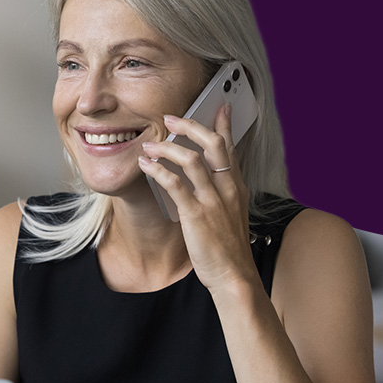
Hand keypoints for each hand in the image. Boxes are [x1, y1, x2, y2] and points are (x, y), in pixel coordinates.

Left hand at [138, 104, 258, 292]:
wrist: (234, 277)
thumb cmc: (229, 250)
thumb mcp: (232, 216)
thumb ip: (222, 195)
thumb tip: (207, 180)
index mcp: (236, 188)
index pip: (231, 148)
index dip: (225, 125)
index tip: (221, 106)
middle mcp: (228, 189)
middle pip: (213, 143)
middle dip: (190, 125)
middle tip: (171, 117)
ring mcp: (213, 201)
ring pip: (191, 159)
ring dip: (167, 146)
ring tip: (149, 144)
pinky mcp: (196, 215)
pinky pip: (175, 184)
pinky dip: (159, 170)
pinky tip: (146, 166)